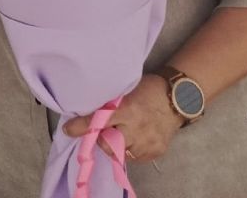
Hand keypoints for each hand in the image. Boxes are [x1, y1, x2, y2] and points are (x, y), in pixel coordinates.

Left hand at [63, 74, 183, 164]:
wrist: (178, 98)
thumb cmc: (148, 89)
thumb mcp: (126, 90)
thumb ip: (109, 102)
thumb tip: (86, 109)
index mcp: (128, 109)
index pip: (99, 121)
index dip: (81, 126)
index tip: (68, 129)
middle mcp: (138, 128)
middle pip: (108, 145)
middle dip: (101, 140)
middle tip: (102, 131)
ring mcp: (148, 143)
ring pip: (121, 154)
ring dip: (116, 145)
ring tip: (122, 132)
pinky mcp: (156, 152)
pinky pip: (135, 157)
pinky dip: (131, 149)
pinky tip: (135, 137)